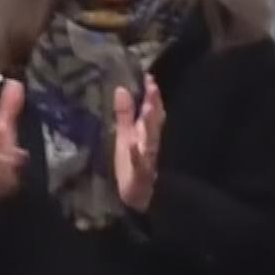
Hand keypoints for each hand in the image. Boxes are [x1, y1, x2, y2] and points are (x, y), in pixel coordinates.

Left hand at [114, 77, 164, 213]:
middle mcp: (148, 144)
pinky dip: (137, 155)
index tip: (149, 77)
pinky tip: (133, 146)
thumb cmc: (129, 164)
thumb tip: (121, 88)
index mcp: (144, 134)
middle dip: (154, 106)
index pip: (151, 112)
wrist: (134, 197)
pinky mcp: (139, 174)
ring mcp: (146, 159)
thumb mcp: (125, 135)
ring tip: (147, 109)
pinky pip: (139, 164)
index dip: (152, 96)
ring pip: (151, 141)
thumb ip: (124, 114)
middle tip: (153, 88)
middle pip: (154, 124)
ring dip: (149, 126)